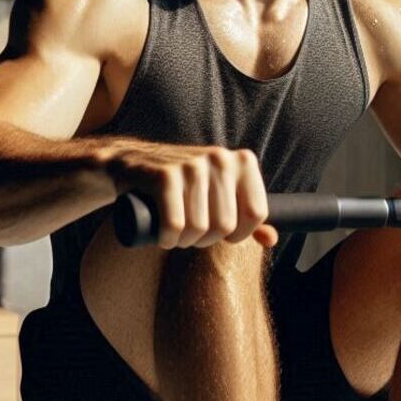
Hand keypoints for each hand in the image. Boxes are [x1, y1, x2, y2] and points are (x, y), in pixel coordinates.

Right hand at [101, 140, 278, 249]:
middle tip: (191, 235)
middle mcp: (220, 158)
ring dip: (184, 241)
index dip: (240, 234)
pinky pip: (175, 224)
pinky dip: (167, 239)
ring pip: (199, 228)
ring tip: (176, 233)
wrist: (129, 163)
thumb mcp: (220, 193)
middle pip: (226, 225)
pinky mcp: (165, 175)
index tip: (222, 234)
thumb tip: (271, 240)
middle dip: (206, 240)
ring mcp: (192, 165)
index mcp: (242, 161)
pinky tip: (163, 236)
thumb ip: (248, 215)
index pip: (256, 213)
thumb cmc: (182, 185)